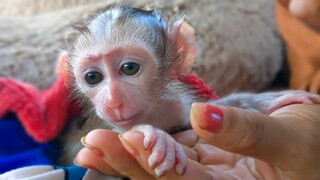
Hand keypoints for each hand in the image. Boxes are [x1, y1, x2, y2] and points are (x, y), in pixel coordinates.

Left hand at [74, 103, 319, 178]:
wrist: (317, 144)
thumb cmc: (314, 147)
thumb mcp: (290, 140)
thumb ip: (246, 132)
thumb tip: (200, 115)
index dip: (155, 163)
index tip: (127, 138)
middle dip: (128, 163)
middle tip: (94, 144)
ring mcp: (206, 173)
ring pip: (162, 168)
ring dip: (128, 156)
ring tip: (95, 144)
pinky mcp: (203, 158)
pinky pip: (171, 154)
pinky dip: (149, 145)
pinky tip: (127, 137)